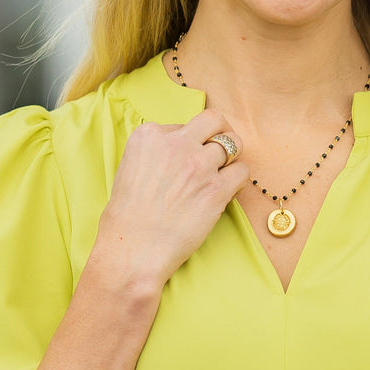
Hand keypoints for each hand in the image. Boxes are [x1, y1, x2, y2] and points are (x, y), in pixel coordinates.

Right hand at [90, 108, 248, 294]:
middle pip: (214, 120)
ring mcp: (198, 165)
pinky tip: (226, 190)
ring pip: (233, 144)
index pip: (183, 124)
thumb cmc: (127, 216)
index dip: (189, 141)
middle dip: (221, 132)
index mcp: (149, 135)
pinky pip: (242, 171)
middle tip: (221, 148)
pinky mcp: (216, 189)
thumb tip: (181, 147)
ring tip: (223, 172)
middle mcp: (176, 144)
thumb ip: (156, 151)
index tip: (186, 158)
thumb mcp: (129, 167)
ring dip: (231, 157)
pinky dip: (238, 180)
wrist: (132, 249)